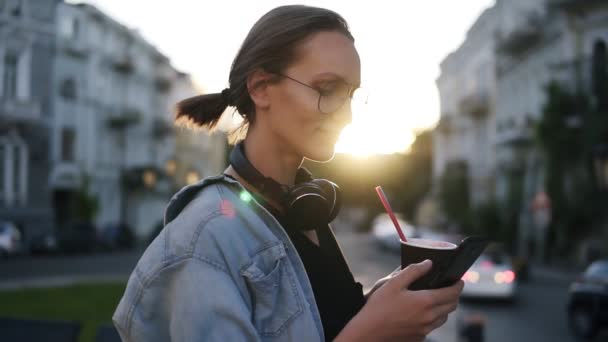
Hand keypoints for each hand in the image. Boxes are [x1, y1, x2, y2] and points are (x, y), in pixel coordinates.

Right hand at [336, 260, 463, 341]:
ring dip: (445, 308)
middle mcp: (429, 317)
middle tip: (450, 288)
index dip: (458, 286)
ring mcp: (425, 330)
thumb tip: (428, 263)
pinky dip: (433, 318)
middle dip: (454, 296)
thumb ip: (413, 271)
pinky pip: (432, 327)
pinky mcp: (419, 338)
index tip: (459, 280)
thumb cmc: (379, 306)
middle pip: (451, 306)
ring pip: (443, 318)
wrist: (368, 332)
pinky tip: (422, 313)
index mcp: (425, 301)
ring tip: (437, 300)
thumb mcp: (393, 283)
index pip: (452, 293)